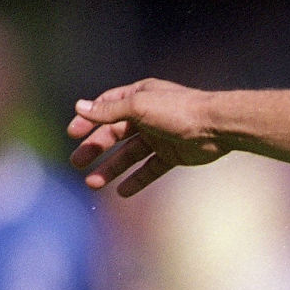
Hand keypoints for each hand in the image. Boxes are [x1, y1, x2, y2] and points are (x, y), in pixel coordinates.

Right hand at [68, 79, 227, 195]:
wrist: (217, 127)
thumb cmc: (178, 110)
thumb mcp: (139, 106)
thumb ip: (109, 110)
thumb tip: (79, 106)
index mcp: (139, 97)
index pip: (107, 107)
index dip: (89, 120)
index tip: (72, 134)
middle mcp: (148, 116)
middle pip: (115, 134)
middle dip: (96, 149)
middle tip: (77, 163)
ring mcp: (160, 136)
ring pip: (130, 155)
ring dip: (112, 168)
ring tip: (93, 184)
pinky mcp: (173, 155)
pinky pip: (150, 169)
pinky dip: (137, 179)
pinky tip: (122, 192)